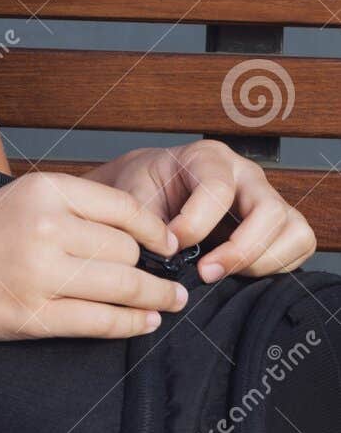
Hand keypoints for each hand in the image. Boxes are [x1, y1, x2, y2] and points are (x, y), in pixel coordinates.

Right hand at [0, 170, 188, 343]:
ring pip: (123, 285)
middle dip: (149, 268)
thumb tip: (135, 235)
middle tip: (165, 279)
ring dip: (154, 298)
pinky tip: (144, 322)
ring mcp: (39, 273)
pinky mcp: (32, 317)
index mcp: (43, 190)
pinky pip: (101, 322)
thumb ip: (69, 210)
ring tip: (167, 303)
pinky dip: (130, 324)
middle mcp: (45, 226)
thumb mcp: (16, 201)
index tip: (167, 245)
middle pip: (128, 250)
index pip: (124, 208)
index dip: (155, 231)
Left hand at [85, 140, 316, 283]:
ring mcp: (267, 198)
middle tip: (204, 273)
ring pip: (294, 230)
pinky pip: (299, 245)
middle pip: (269, 211)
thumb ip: (144, 221)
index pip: (218, 190)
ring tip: (222, 274)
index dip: (194, 225)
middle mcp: (245, 174)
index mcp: (207, 158)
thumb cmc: (145, 189)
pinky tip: (239, 273)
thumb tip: (165, 253)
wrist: (152, 188)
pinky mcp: (279, 223)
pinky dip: (276, 266)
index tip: (170, 247)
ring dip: (262, 261)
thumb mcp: (133, 196)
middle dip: (239, 250)